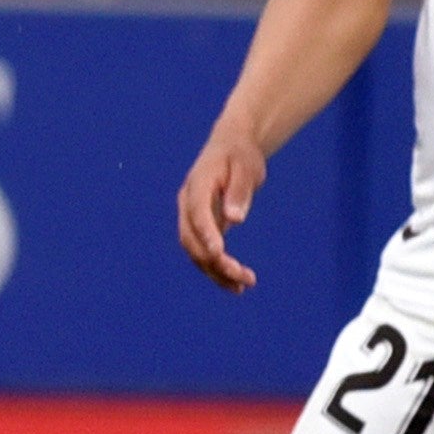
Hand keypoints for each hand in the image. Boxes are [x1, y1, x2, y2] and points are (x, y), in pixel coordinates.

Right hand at [179, 124, 266, 290]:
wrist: (231, 146)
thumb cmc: (240, 155)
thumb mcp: (246, 168)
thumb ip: (240, 191)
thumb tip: (235, 220)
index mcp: (196, 186)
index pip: (197, 214)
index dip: (206, 234)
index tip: (218, 253)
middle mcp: (187, 205)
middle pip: (191, 239)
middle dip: (213, 262)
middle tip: (242, 278)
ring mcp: (191, 217)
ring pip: (195, 251)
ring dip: (215, 271)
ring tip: (243, 286)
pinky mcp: (201, 227)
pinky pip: (203, 252)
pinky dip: (217, 269)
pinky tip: (235, 283)